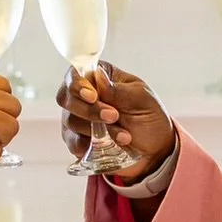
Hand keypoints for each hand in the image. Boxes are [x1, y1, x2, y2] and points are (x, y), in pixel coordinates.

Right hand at [57, 65, 175, 184]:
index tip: (93, 96)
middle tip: (114, 117)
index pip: (75, 74)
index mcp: (98, 76)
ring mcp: (77, 118)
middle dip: (89, 110)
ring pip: (70, 121)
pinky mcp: (77, 140)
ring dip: (96, 130)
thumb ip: (118, 89)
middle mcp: (82, 95)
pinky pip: (72, 142)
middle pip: (66, 97)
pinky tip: (107, 145)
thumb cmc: (149, 116)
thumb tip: (98, 78)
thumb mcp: (141, 98)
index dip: (78, 85)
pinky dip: (89, 145)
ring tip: (124, 135)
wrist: (155, 147)